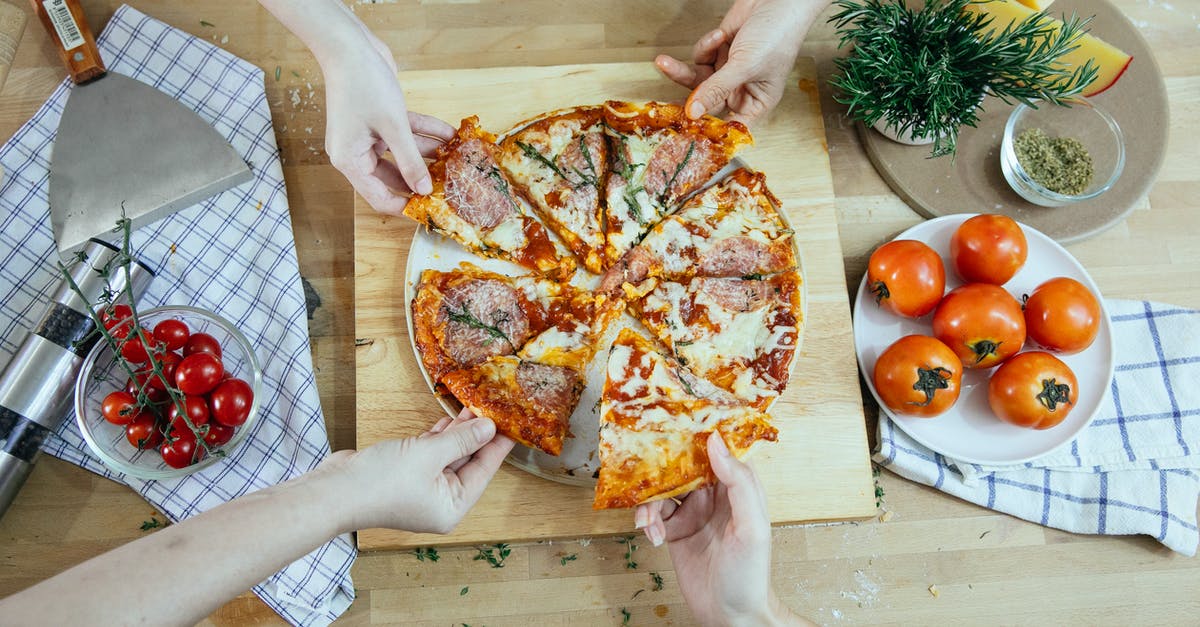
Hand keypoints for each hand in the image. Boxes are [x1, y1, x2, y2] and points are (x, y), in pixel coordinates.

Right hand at [319, 25, 454, 214]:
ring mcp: (368, 135)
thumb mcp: (392, 126)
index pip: (379, 198)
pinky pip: (405, 133)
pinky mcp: (379, 120)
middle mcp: (357, 152)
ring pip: (403, 153)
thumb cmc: (363, 84)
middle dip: (422, 178)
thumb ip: (410, 160)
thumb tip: (423, 189)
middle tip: (450, 185)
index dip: (405, 206)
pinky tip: (450, 134)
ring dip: (429, 154)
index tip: (430, 209)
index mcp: (350, 161)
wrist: (350, 44)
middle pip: (393, 177)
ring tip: (456, 159)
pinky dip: (425, 132)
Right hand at [323, 409, 513, 532]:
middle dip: (477, 435)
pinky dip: (438, 438)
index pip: (483, 471)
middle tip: (493, 409)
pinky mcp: (404, 475)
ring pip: (448, 456)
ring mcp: (421, 489)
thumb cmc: (382, 482)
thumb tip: (488, 428)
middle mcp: (439, 501)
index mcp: (452, 507)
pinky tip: (449, 420)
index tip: (513, 425)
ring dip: (458, 433)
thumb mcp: (430, 455)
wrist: (334, 491)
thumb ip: (461, 440)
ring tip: (474, 407)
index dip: (497, 446)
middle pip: (467, 463)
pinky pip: (430, 454)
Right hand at [635, 433, 805, 625]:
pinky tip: (654, 537)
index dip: (696, 436)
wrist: (731, 616)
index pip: (717, 450)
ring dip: (650, 502)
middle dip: (661, 469)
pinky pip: (654, 514)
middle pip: (682, 466)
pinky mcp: (675, 531)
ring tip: (649, 523)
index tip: (673, 424)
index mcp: (737, 488)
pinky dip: (648, 522)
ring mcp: (693, 513)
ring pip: (663, 489)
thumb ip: (738, 483)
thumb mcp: (751, 526)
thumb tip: (716, 442)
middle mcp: (713, 496)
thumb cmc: (750, 574)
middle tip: (645, 474)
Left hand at [655, 0, 826, 124]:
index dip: (708, 129)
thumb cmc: (778, 35)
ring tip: (666, 62)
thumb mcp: (745, 66)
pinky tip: (720, 35)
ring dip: (683, 70)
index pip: (729, 125)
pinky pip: (701, 57)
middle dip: (686, 95)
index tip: (685, 127)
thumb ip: (717, 89)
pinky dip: (705, 46)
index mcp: (756, 101)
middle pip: (707, 103)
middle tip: (663, 98)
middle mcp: (741, 89)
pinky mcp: (720, 52)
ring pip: (698, 80)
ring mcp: (729, 70)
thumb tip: (694, 112)